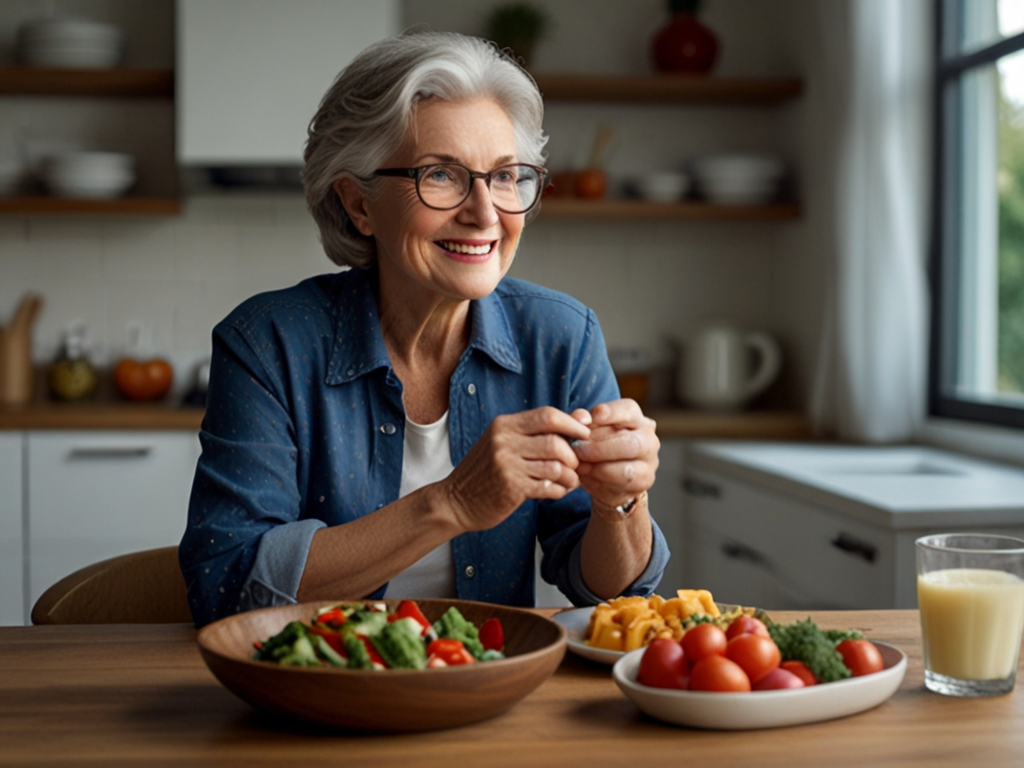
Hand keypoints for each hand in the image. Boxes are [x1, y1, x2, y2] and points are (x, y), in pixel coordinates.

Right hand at [444, 407, 590, 532]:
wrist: (455, 501)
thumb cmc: (487, 471)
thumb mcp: (507, 443)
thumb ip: (542, 430)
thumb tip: (584, 416)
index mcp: (504, 425)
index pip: (547, 415)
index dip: (572, 424)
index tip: (585, 434)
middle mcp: (504, 441)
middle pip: (556, 441)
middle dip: (573, 455)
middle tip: (576, 465)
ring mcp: (506, 465)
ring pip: (555, 466)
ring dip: (570, 476)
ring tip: (569, 481)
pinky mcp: (511, 488)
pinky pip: (549, 487)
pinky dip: (560, 490)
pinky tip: (557, 491)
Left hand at [570, 399, 658, 518]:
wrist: (606, 475)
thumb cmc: (596, 444)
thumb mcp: (587, 430)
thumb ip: (581, 420)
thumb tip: (580, 418)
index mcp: (635, 417)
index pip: (627, 410)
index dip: (606, 414)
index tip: (584, 421)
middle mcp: (648, 438)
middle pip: (630, 442)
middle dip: (599, 448)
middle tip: (577, 450)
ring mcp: (650, 462)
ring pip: (627, 468)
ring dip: (598, 468)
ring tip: (579, 466)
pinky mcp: (643, 482)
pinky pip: (621, 484)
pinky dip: (600, 481)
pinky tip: (586, 476)